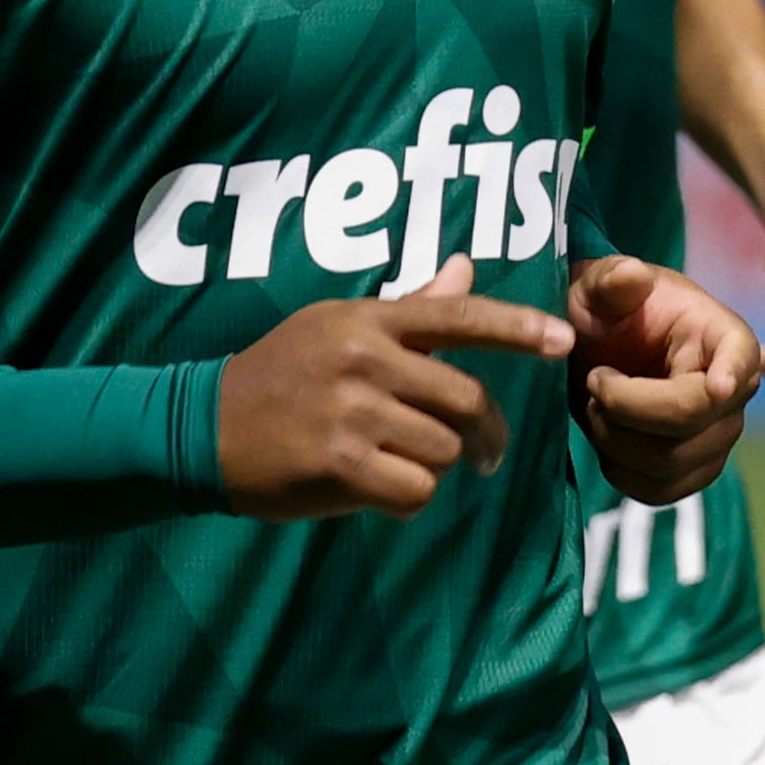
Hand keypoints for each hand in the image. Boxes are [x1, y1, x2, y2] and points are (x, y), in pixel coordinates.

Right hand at [217, 259, 573, 519]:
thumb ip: (408, 308)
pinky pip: (415, 489)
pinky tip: (379, 487)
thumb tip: (463, 267)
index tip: (562, 340)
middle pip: (466, 399)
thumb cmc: (279, 375)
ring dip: (435, 466)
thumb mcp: (336, 327)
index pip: (457, 315)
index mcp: (367, 320)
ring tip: (400, 462)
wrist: (203, 428)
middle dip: (485, 433)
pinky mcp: (338, 464)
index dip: (516, 327)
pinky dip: (408, 497)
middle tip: (485, 452)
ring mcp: (351, 412)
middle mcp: (363, 359)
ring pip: (444, 450)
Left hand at [566, 253, 759, 506]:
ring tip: (596, 406)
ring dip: (615, 441)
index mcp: (725, 337)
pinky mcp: (695, 470)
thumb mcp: (600, 286)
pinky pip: (662, 492)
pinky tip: (606, 441)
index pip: (739, 361)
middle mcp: (734, 392)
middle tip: (593, 383)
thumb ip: (611, 279)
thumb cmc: (608, 310)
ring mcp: (719, 436)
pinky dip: (623, 473)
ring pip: (672, 464)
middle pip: (691, 423)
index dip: (729, 377)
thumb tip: (631, 275)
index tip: (713, 385)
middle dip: (624, 410)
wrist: (601, 349)